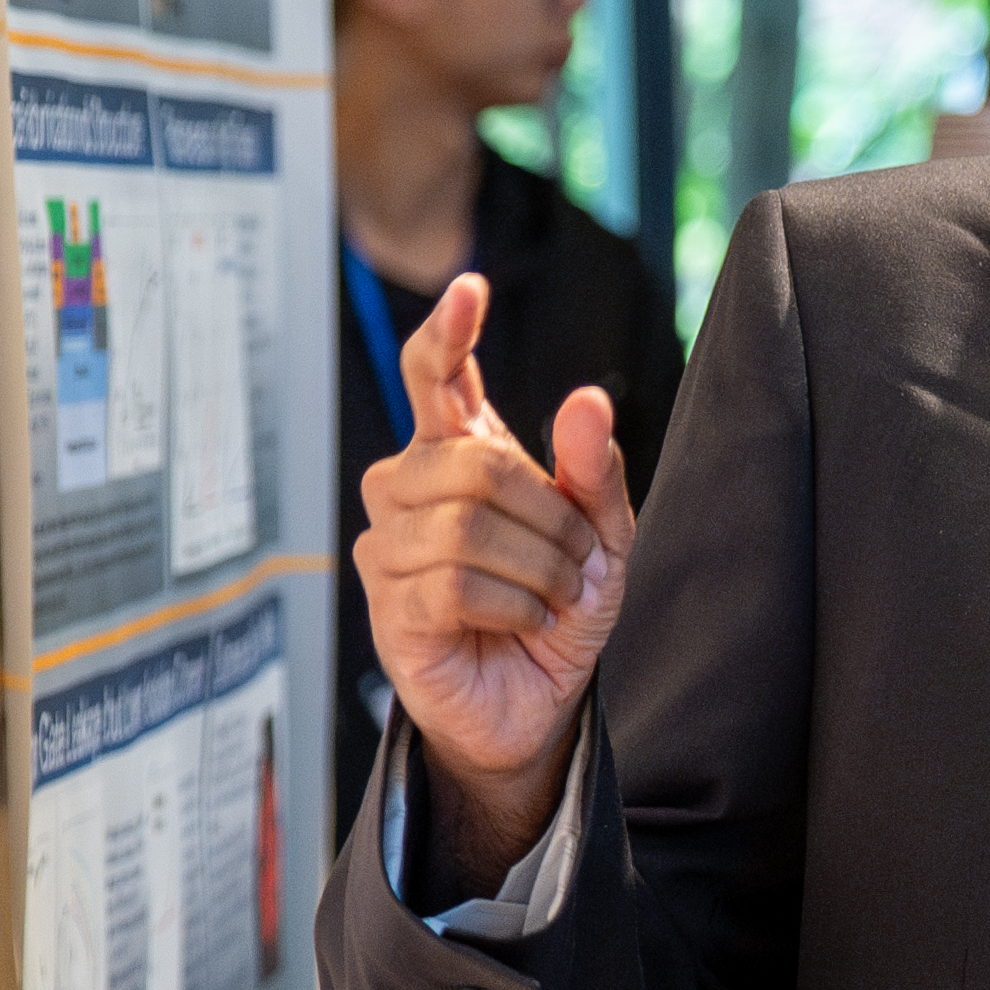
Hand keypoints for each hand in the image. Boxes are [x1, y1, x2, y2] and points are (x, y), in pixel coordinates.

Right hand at [352, 272, 635, 880]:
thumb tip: (586, 399)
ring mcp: (389, 546)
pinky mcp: (388, 605)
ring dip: (536, 564)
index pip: (435, 378)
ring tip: (554, 594)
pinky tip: (524, 620)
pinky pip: (449, 583)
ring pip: (461, 524)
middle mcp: (411, 489)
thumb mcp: (602, 537)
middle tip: (578, 558)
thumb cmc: (557, 607)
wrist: (538, 702)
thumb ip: (592, 471)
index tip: (468, 286)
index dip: (448, 333)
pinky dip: (512, 603)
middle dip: (547, 513)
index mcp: (460, 455)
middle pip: (469, 462)